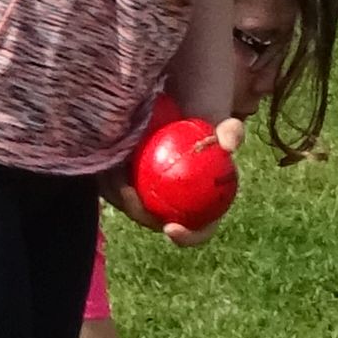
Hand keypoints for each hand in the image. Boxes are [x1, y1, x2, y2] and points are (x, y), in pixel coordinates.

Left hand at [108, 111, 246, 240]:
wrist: (179, 99)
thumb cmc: (205, 114)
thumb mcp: (220, 119)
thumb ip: (231, 131)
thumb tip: (229, 145)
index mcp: (203, 205)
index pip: (198, 231)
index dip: (188, 238)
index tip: (171, 227)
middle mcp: (174, 205)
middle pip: (154, 221)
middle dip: (139, 213)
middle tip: (129, 194)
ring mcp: (148, 195)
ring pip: (130, 204)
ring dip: (119, 194)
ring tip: (114, 175)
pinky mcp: (123, 182)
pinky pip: (114, 187)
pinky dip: (110, 178)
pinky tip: (106, 163)